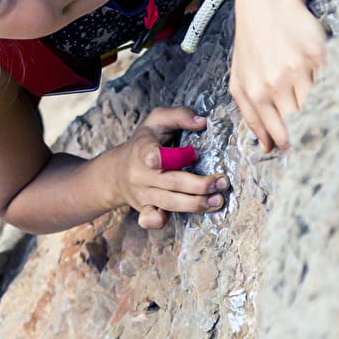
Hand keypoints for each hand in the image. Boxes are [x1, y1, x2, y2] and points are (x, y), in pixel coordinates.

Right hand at [106, 107, 229, 228]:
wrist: (116, 171)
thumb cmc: (146, 141)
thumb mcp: (158, 120)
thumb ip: (180, 116)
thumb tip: (203, 122)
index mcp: (143, 149)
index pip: (150, 154)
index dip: (166, 157)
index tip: (191, 154)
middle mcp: (140, 174)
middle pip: (171, 182)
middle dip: (199, 185)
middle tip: (222, 182)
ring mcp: (142, 194)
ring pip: (169, 203)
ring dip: (195, 204)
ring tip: (218, 200)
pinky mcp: (144, 208)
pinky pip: (151, 219)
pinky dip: (161, 222)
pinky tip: (182, 220)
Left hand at [229, 0, 326, 151]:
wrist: (266, 4)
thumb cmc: (251, 44)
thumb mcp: (238, 80)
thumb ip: (250, 116)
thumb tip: (267, 147)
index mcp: (257, 93)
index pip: (282, 134)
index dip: (294, 146)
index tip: (301, 151)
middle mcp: (277, 83)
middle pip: (302, 124)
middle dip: (310, 135)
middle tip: (316, 139)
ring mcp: (299, 68)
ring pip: (318, 105)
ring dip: (322, 113)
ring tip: (324, 115)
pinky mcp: (318, 54)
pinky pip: (329, 82)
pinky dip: (330, 90)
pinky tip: (328, 90)